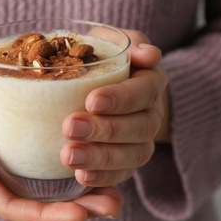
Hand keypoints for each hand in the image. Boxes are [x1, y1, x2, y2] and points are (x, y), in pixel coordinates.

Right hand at [0, 48, 122, 220]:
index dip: (45, 215)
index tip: (80, 212)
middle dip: (75, 209)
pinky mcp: (26, 147)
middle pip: (37, 204)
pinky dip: (79, 170)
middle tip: (111, 205)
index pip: (11, 206)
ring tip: (116, 195)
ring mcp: (13, 163)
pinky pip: (52, 167)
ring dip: (84, 195)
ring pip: (49, 190)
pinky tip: (102, 165)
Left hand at [60, 30, 168, 186]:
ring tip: (69, 156)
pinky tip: (81, 177)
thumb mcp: (115, 43)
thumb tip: (148, 53)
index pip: (144, 91)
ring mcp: (142, 140)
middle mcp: (151, 113)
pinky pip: (123, 173)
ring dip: (101, 158)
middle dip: (105, 130)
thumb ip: (129, 42)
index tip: (92, 101)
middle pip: (139, 127)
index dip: (121, 99)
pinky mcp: (128, 160)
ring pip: (132, 154)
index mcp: (150, 81)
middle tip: (70, 127)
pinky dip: (104, 177)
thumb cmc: (106, 61)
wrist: (106, 86)